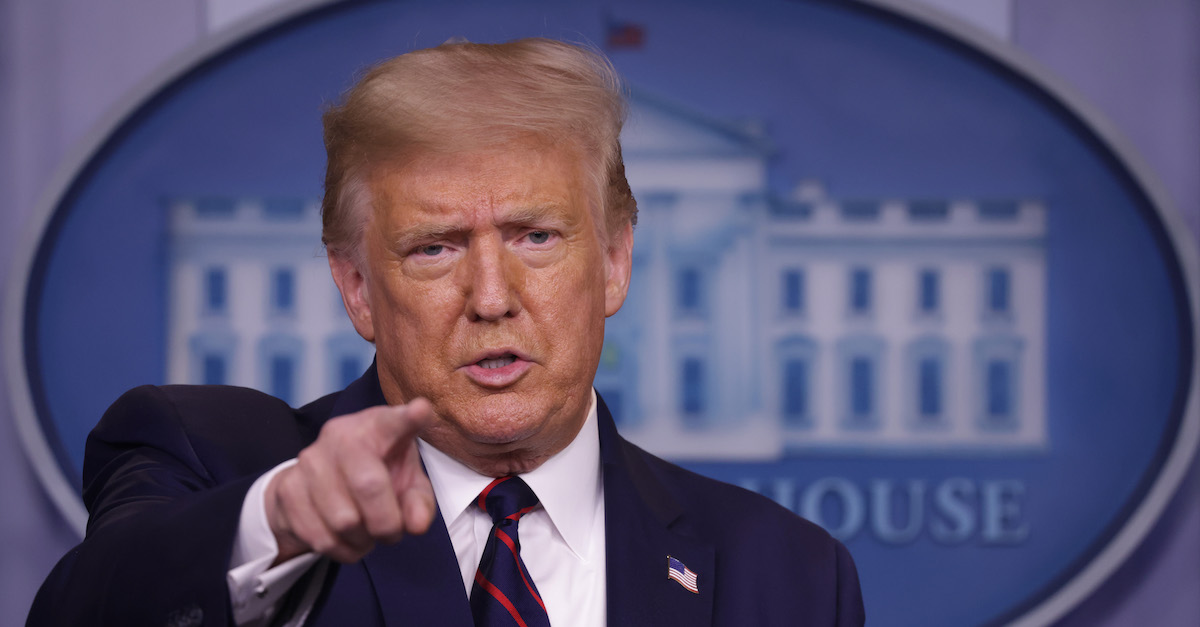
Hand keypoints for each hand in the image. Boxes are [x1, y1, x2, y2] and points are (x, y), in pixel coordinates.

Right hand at [264, 399, 435, 563]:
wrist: (316, 483)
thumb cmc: (376, 475)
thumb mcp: (407, 482)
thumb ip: (419, 501)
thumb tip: (417, 524)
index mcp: (375, 427)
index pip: (392, 421)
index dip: (408, 418)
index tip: (421, 410)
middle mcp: (339, 436)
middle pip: (368, 485)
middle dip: (386, 522)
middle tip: (392, 532)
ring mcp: (309, 461)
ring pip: (344, 521)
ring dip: (364, 540)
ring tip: (367, 533)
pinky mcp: (288, 489)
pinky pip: (322, 538)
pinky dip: (343, 550)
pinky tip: (348, 539)